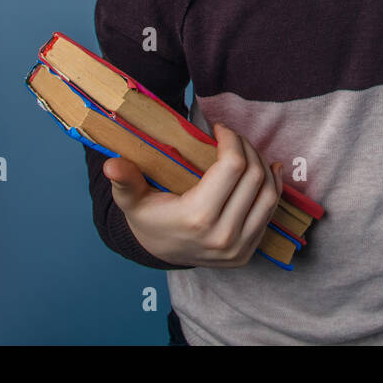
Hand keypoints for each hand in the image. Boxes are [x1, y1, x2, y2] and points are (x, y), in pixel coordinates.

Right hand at [104, 122, 284, 267]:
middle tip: (231, 136)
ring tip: (246, 150)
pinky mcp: (248, 251)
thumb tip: (111, 164)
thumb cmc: (148, 219)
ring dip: (261, 164)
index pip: (233, 167)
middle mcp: (223, 235)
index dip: (231, 140)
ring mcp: (239, 247)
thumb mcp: (131, 200)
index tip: (219, 128)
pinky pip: (270, 211)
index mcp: (197, 218)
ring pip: (268, 193)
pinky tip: (267, 169)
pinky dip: (271, 186)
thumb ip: (125, 180)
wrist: (159, 254)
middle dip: (246, 147)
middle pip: (253, 176)